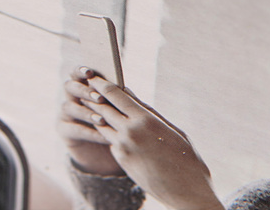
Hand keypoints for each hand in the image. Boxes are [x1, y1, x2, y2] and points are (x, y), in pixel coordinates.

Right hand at [59, 67, 123, 175]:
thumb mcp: (122, 111)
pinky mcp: (64, 131)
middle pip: (69, 87)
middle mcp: (72, 96)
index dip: (81, 71)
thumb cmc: (118, 125)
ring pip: (69, 107)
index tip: (90, 73)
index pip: (78, 73)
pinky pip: (74, 129)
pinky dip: (90, 132)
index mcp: (84, 85)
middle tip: (99, 98)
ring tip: (102, 119)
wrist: (110, 150)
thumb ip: (121, 100)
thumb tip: (124, 89)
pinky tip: (104, 136)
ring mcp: (66, 113)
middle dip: (84, 91)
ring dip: (86, 112)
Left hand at [81, 73, 224, 209]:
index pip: (116, 95)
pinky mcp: (121, 161)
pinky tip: (104, 127)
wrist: (186, 192)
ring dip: (97, 114)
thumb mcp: (172, 130)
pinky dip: (108, 133)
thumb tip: (133, 98)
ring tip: (90, 104)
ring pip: (104, 125)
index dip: (102, 84)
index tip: (94, 76)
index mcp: (145, 119)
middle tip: (84, 86)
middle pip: (104, 108)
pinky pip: (112, 142)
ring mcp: (123, 147)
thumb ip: (150, 113)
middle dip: (93, 96)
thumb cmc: (186, 159)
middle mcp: (130, 132)